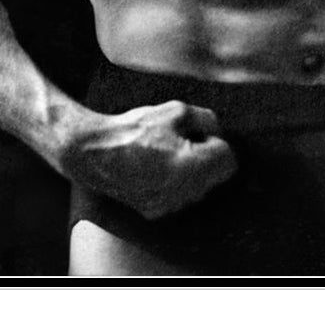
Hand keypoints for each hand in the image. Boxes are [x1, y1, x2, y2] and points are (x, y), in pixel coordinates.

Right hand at [63, 101, 237, 219]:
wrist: (95, 153)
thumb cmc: (135, 129)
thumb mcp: (176, 111)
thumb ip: (206, 120)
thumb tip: (218, 133)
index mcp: (191, 167)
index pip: (229, 160)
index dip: (217, 142)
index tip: (200, 135)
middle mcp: (183, 192)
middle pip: (216, 177)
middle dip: (207, 157)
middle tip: (182, 141)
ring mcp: (169, 205)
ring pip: (199, 188)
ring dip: (193, 172)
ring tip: (166, 154)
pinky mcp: (155, 212)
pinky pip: (179, 197)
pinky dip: (175, 183)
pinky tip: (156, 168)